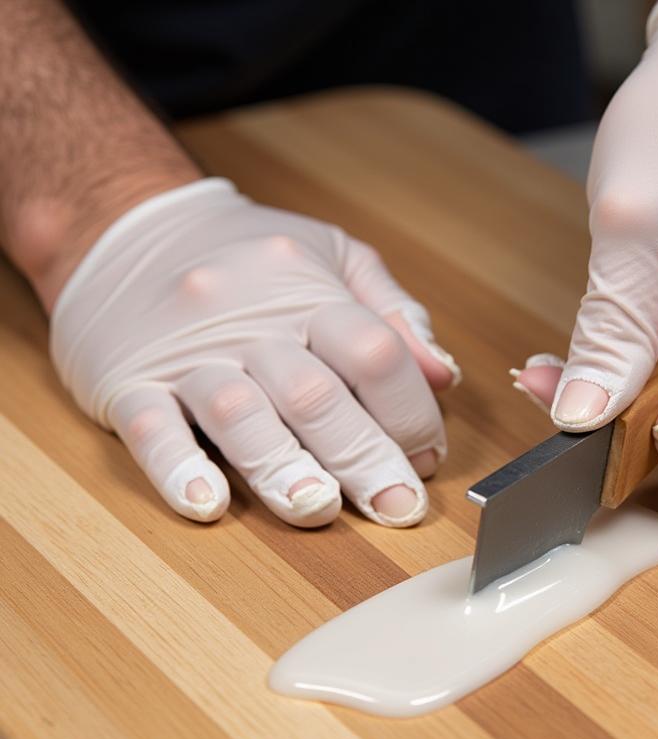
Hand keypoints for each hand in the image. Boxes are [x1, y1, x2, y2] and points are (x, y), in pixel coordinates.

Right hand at [51, 178, 459, 526]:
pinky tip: (205, 503)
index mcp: (307, 293)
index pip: (374, 354)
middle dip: (364, 459)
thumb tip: (443, 376)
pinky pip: (150, 428)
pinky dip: (177, 469)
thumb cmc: (247, 253)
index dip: (411, 414)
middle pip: (315, 396)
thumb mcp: (332, 256)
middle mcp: (248, 323)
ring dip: (281, 469)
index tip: (426, 458)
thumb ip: (393, 313)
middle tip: (397, 508)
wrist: (124, 220)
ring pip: (238, 414)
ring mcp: (186, 354)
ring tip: (315, 507)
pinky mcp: (128, 382)